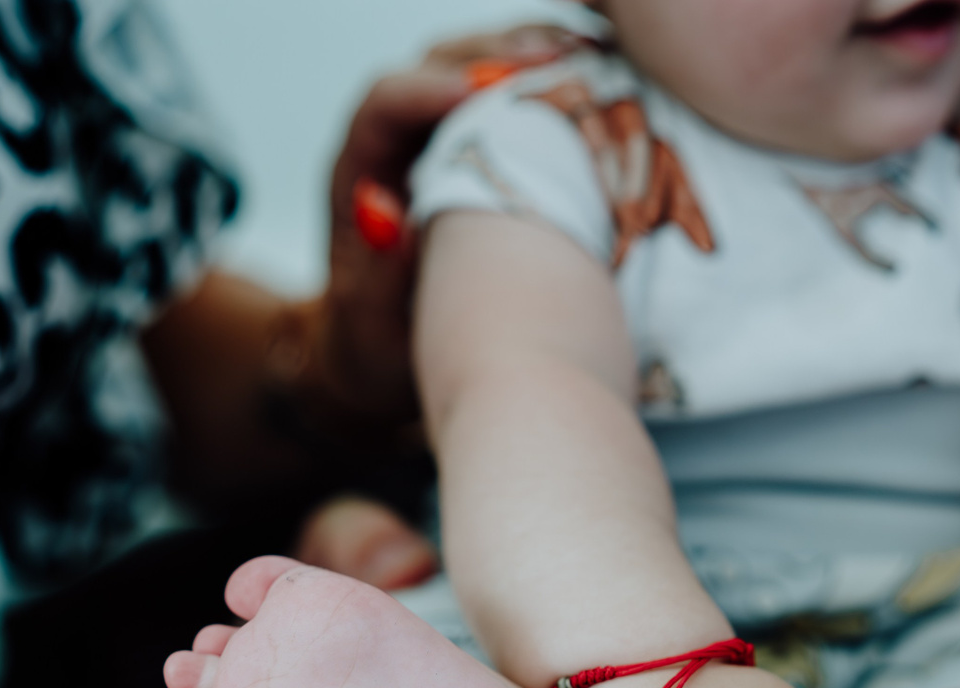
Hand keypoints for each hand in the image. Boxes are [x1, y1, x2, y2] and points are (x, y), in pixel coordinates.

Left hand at [314, 26, 580, 429]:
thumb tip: (390, 214)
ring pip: (476, 73)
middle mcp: (398, 146)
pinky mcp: (480, 159)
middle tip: (553, 58)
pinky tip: (599, 82)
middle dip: (493, 56)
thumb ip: (377, 275)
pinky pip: (512, 106)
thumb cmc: (373, 349)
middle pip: (436, 67)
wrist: (384, 359)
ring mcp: (441, 146)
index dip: (429, 89)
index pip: (386, 104)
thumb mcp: (369, 325)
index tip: (479, 90)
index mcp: (360, 174)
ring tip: (587, 56)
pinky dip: (552, 87)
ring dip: (528, 59)